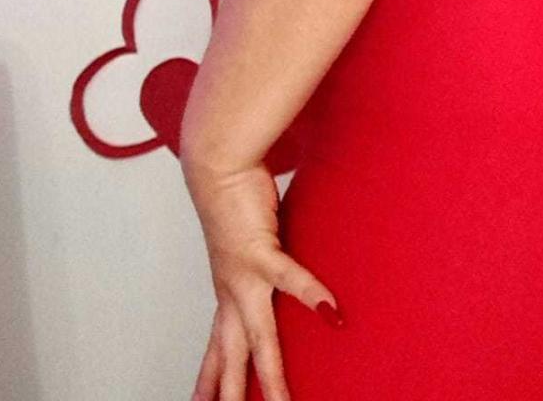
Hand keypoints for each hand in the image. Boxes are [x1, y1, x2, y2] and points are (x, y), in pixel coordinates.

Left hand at [183, 158, 341, 400]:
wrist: (218, 165)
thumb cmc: (236, 199)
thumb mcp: (250, 243)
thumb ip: (268, 262)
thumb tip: (284, 270)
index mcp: (228, 292)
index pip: (219, 349)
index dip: (211, 380)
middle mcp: (231, 292)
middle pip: (233, 357)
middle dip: (231, 396)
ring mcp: (243, 275)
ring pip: (258, 336)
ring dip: (271, 374)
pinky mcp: (259, 249)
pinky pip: (289, 277)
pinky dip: (310, 294)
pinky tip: (331, 312)